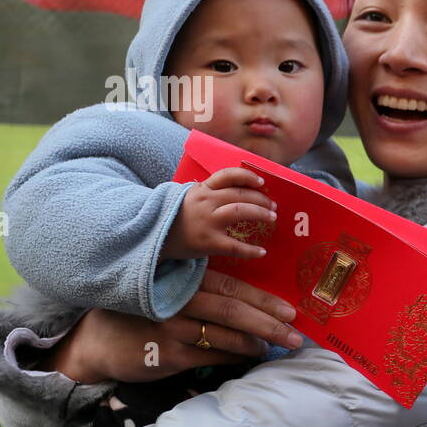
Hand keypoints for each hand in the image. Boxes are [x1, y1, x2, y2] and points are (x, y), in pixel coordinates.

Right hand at [42, 269, 303, 383]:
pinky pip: (211, 355)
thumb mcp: (168, 292)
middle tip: (295, 335)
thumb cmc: (139, 313)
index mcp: (183, 280)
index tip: (290, 310)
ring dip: (256, 342)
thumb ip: (201, 291)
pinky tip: (249, 359)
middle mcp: (180, 300)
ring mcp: (173, 327)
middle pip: (235, 310)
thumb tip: (248, 303)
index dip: (264, 299)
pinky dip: (234, 357)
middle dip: (270, 323)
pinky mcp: (168, 353)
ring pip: (226, 334)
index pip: (232, 287)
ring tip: (276, 347)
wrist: (95, 340)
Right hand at [161, 167, 276, 261]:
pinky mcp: (207, 242)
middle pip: (240, 194)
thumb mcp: (191, 197)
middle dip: (261, 198)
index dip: (247, 176)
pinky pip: (234, 245)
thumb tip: (242, 191)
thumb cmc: (177, 217)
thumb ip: (211, 193)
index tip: (262, 181)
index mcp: (203, 189)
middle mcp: (206, 201)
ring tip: (272, 218)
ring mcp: (207, 221)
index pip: (227, 175)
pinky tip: (262, 252)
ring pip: (240, 211)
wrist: (153, 235)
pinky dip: (250, 250)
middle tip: (274, 206)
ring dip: (260, 213)